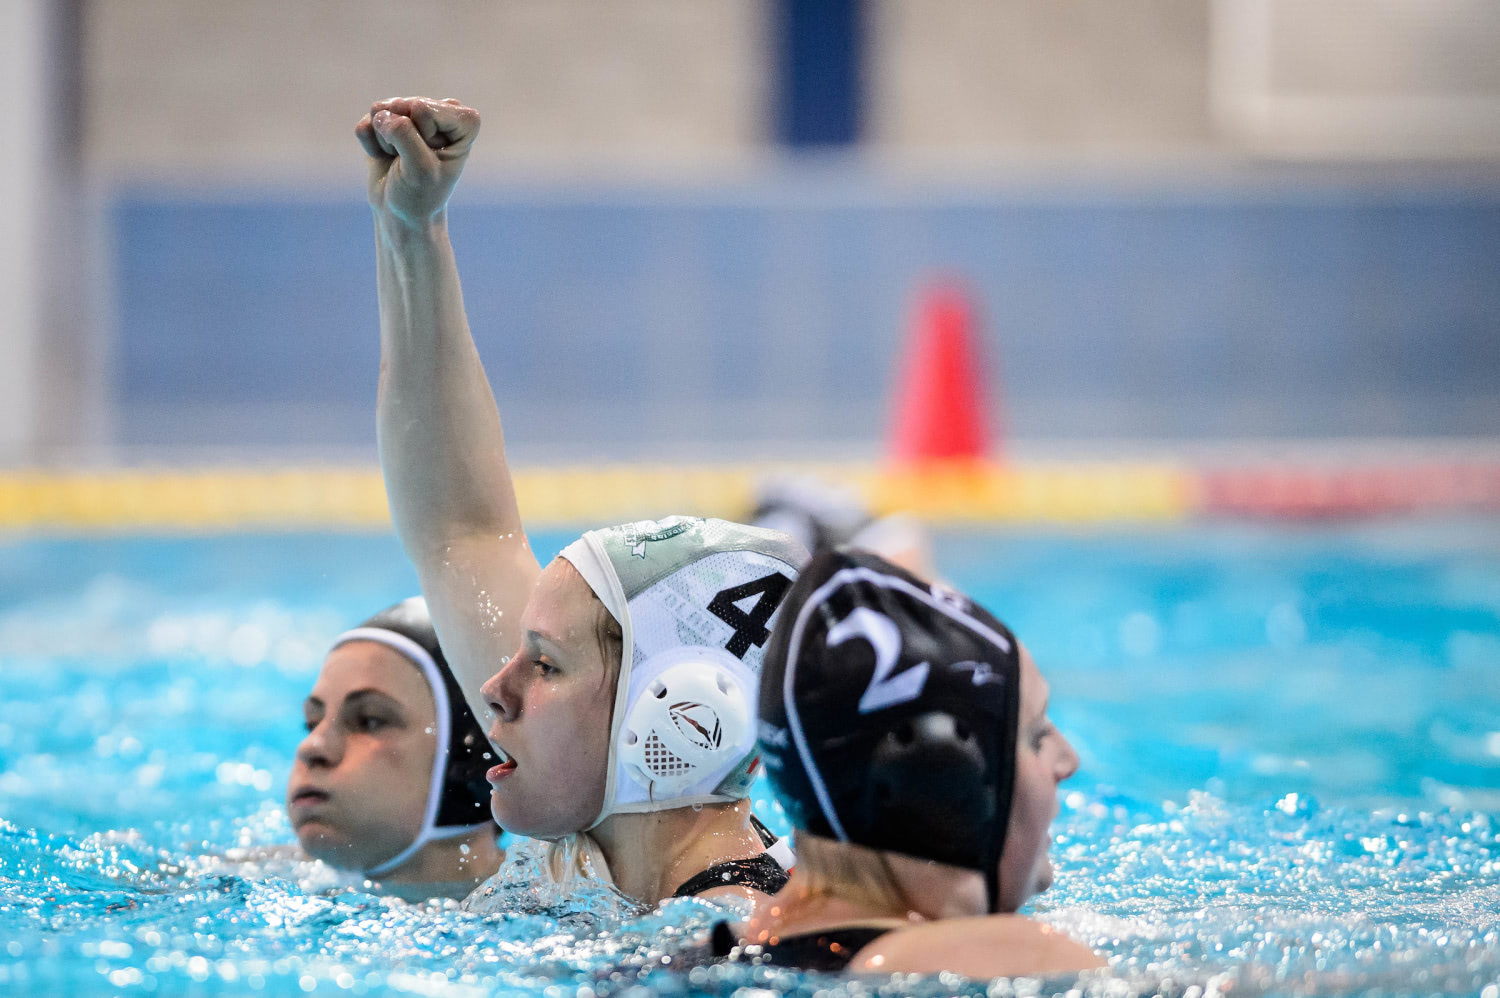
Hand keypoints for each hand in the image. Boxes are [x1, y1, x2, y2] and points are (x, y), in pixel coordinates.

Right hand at [355, 97, 479, 228]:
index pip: (424, 109)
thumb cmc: (420, 195)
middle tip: (411, 162)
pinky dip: (371, 145)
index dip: (421, 136)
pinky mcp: (387, 118)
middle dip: (399, 139)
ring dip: (385, 142)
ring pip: (382, 112)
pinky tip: (386, 158)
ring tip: (399, 160)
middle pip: (402, 107)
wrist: (401, 214)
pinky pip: (366, 123)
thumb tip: (378, 112)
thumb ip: (404, 134)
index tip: (430, 160)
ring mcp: (412, 112)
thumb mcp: (420, 170)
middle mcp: (441, 110)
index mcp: (464, 122)